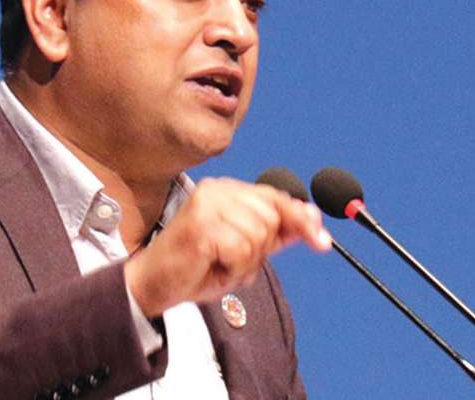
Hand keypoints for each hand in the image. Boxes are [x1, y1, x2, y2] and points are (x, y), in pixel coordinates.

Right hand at [124, 177, 330, 317]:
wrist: (152, 284)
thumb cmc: (195, 266)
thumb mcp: (243, 250)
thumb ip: (274, 233)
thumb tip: (310, 220)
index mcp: (226, 190)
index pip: (275, 197)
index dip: (300, 218)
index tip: (321, 241)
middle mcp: (217, 190)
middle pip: (272, 216)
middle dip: (262, 248)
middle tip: (233, 260)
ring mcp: (208, 205)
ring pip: (260, 233)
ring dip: (246, 260)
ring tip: (220, 264)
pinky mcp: (201, 225)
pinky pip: (242, 249)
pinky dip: (234, 268)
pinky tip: (213, 266)